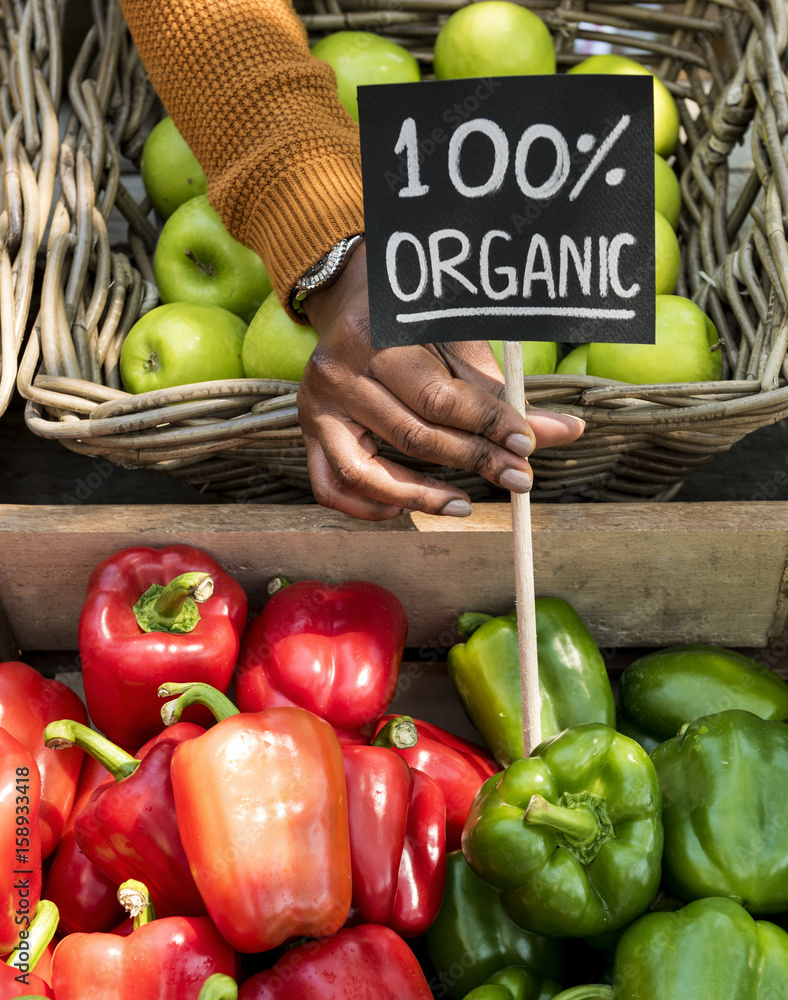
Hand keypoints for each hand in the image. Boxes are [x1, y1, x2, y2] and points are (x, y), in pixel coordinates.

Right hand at [300, 242, 584, 519]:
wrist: (359, 298)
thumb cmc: (419, 322)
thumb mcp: (461, 344)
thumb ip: (503, 394)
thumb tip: (566, 432)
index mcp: (375, 336)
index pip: (438, 398)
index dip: (487, 426)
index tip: (526, 447)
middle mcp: (338, 372)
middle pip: (412, 436)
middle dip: (472, 462)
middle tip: (518, 479)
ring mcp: (316, 406)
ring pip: (368, 471)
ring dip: (421, 497)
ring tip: (465, 505)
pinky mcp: (310, 431)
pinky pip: (332, 486)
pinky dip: (368, 507)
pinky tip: (406, 509)